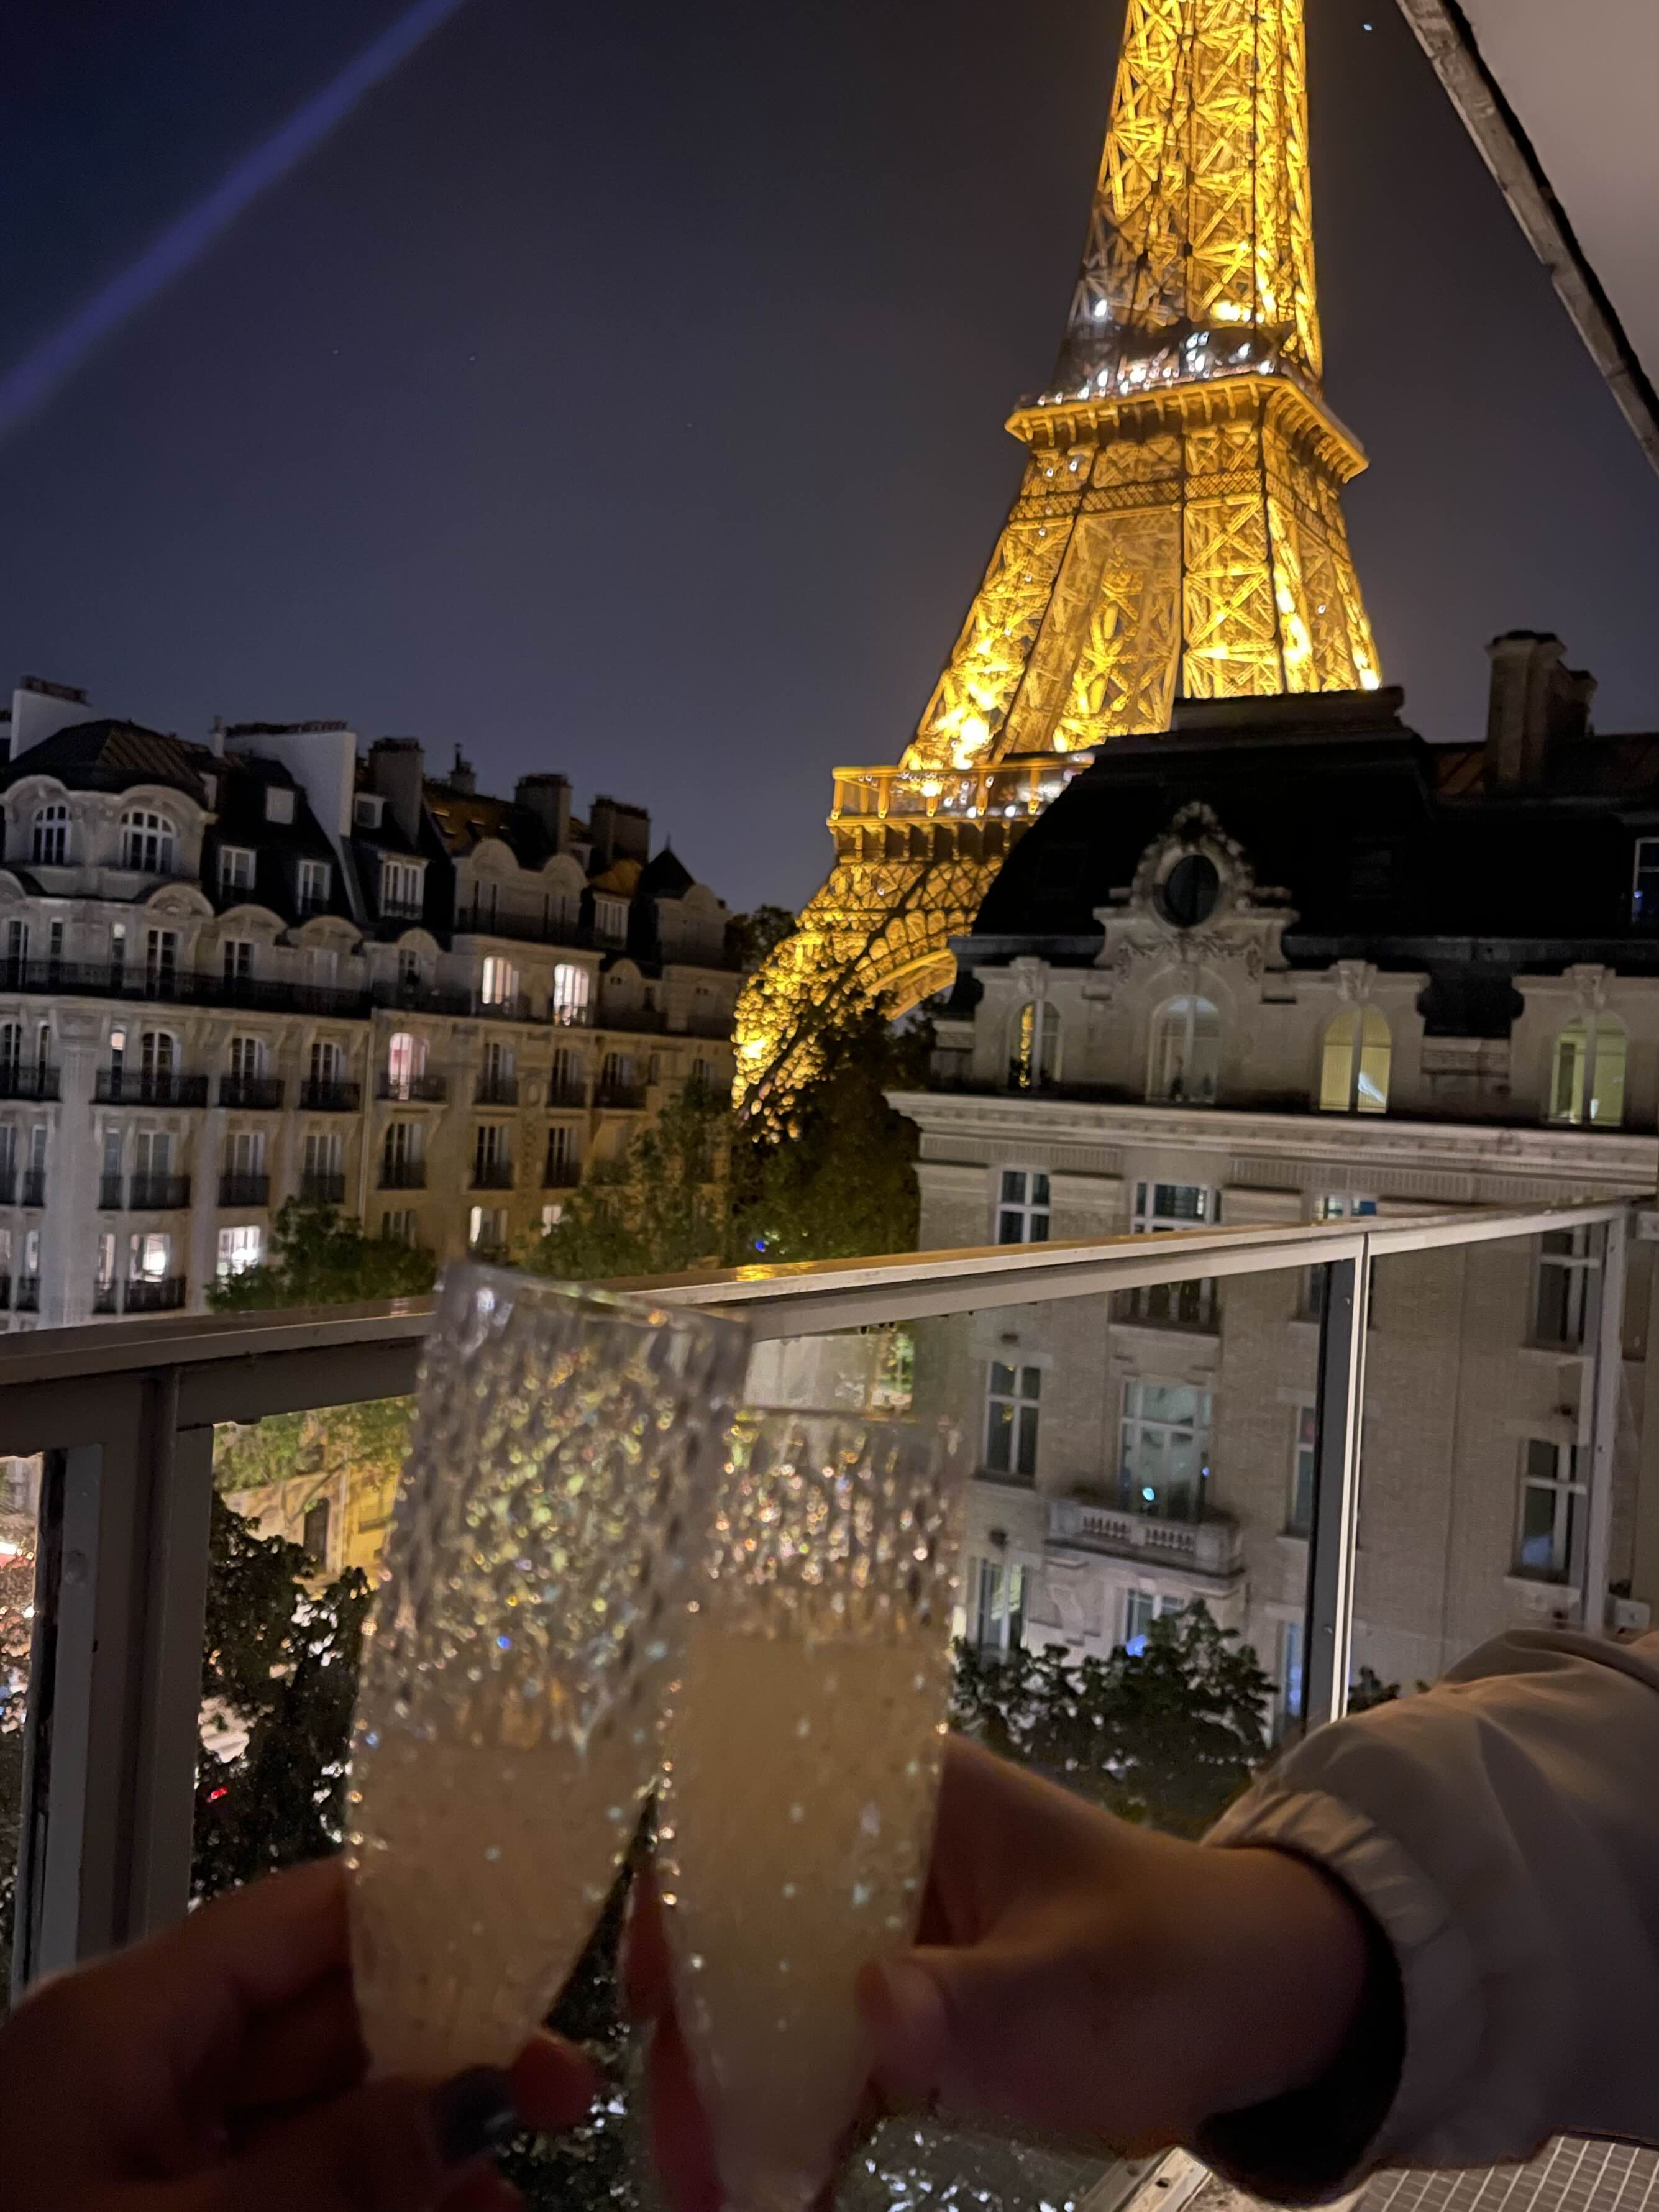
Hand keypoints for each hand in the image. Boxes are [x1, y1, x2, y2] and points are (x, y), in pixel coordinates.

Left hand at [0, 1856, 599, 2211]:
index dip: (429, 1923)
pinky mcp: (150, 2209)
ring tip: (510, 2199)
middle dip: (444, 2062)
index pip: (307, 1915)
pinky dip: (364, 2198)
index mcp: (119, 2018)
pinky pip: (278, 2182)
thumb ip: (337, 2171)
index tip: (539, 1962)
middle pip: (325, 2020)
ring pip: (314, 2116)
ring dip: (418, 2153)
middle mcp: (133, 2060)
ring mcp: (137, 2148)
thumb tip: (487, 2094)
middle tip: (563, 2100)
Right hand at [628, 1738, 1371, 2209]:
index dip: (684, 1896)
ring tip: (707, 2193)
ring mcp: (880, 1924)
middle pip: (742, 1921)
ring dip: (732, 2093)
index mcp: (906, 1789)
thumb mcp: (1080, 1990)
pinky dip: (788, 2120)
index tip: (651, 2001)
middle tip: (682, 2160)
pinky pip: (817, 2053)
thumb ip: (976, 2005)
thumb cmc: (1173, 1963)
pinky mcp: (899, 2001)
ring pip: (767, 1997)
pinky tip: (770, 2189)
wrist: (1259, 2010)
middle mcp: (871, 1844)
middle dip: (701, 2039)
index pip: (754, 1812)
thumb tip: (868, 2011)